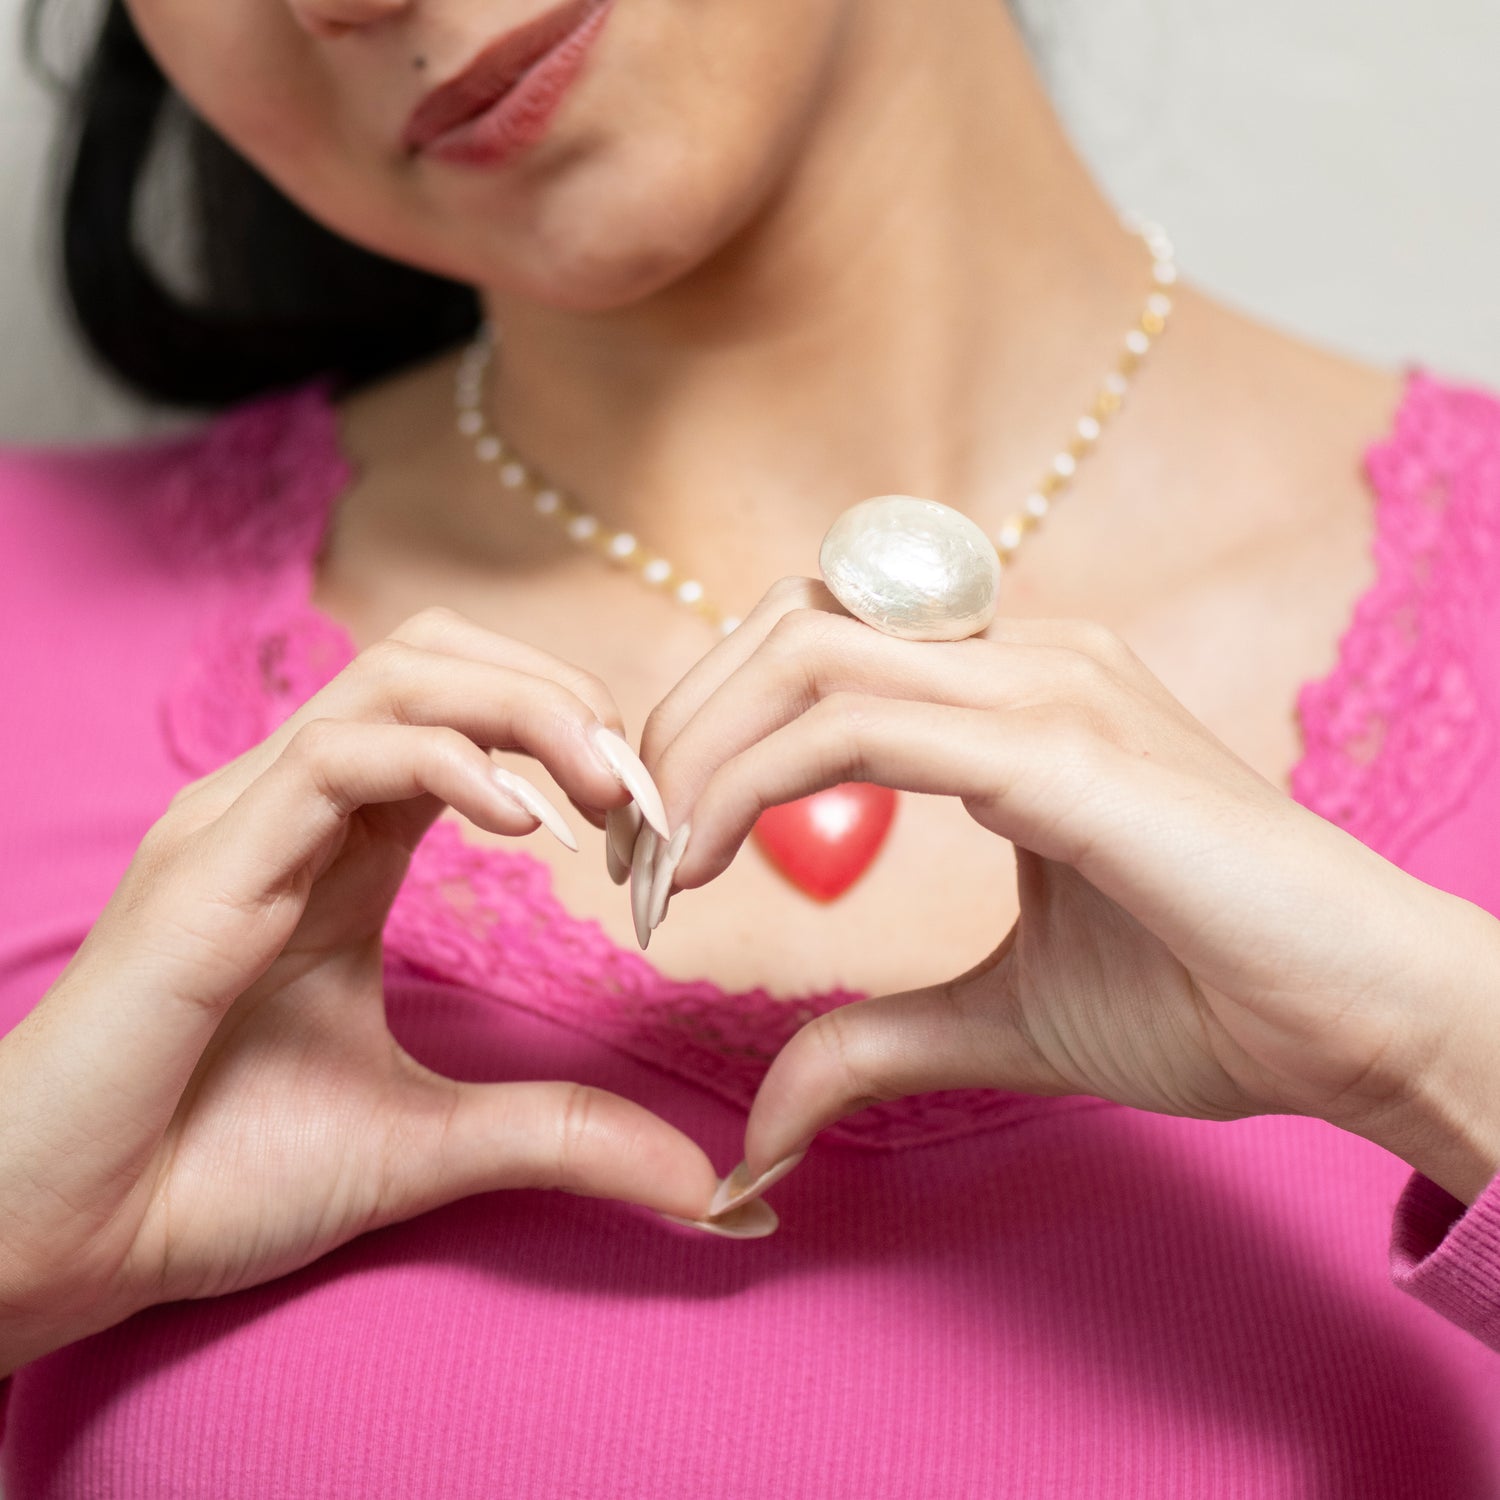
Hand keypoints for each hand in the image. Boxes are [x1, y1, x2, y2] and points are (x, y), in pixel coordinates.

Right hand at [0, 607, 724, 1378]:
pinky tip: (524, 828)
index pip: (465, 719)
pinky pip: (340, 758)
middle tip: (640, 786)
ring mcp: (244, 822)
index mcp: (341, 847)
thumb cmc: (219, 1174)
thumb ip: (562, 1134)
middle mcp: (292, 808)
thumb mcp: (431, 1141)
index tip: (652, 821)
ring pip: (395, 679)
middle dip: (558, 697)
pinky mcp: (209, 866)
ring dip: (524, 710)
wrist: (68, 1243)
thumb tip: (710, 1190)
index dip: (570, 744)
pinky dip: (448, 763)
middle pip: (437, 661)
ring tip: (604, 788)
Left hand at [637, 579, 1499, 1213]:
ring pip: (806, 655)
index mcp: (1012, 694)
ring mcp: (1048, 687)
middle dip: (678, 725)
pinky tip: (711, 870)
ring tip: (654, 868)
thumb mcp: (1002, 1019)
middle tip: (628, 850)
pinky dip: (753, 787)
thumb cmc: (1212, 997)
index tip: (659, 847)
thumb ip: (874, 1038)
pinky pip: (857, 729)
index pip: (817, 647)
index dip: (712, 728)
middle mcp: (1026, 657)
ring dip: (697, 753)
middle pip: (787, 624)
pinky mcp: (1063, 748)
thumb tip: (761, 1121)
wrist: (1369, 1021)